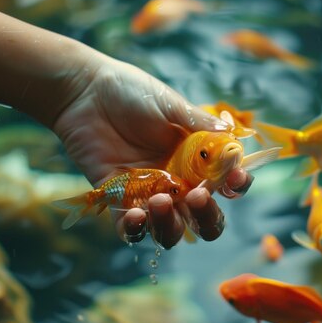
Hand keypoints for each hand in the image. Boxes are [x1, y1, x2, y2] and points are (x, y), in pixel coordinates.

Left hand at [53, 54, 253, 248]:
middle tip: (196, 197)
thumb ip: (199, 123)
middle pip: (203, 216)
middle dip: (207, 217)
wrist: (85, 92)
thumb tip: (231, 133)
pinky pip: (129, 228)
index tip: (234, 178)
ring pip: (170, 229)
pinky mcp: (117, 199)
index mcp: (196, 159)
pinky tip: (134, 216)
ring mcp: (148, 193)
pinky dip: (135, 230)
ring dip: (171, 225)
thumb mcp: (170, 104)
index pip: (225, 182)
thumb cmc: (132, 92)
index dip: (236, 185)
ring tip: (159, 202)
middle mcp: (177, 182)